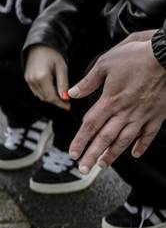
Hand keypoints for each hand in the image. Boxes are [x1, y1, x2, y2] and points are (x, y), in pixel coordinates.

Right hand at [24, 44, 70, 109]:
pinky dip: (44, 92)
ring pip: (40, 96)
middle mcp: (32, 80)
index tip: (68, 106)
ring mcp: (28, 80)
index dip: (60, 104)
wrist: (39, 45)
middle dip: (56, 101)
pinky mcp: (27, 79)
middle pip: (45, 98)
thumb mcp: (62, 68)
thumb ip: (63, 84)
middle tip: (66, 100)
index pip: (51, 97)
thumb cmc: (52, 54)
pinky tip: (51, 88)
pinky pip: (36, 91)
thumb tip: (65, 98)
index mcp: (41, 77)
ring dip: (50, 97)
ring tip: (59, 93)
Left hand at [67, 32, 165, 171]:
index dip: (80, 141)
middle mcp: (125, 112)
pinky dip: (141, 146)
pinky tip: (135, 154)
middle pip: (105, 138)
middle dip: (92, 155)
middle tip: (82, 170)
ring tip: (102, 165)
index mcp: (110, 101)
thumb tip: (71, 93)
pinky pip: (148, 135)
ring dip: (112, 154)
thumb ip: (88, 82)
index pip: (90, 126)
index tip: (72, 153)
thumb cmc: (134, 58)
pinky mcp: (157, 116)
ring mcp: (142, 116)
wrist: (165, 57)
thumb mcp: (104, 65)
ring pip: (125, 140)